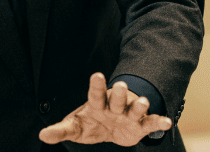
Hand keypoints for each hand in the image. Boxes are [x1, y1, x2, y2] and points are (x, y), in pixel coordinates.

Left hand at [37, 72, 172, 146]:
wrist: (111, 130)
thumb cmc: (91, 123)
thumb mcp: (75, 127)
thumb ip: (61, 130)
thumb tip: (42, 135)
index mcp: (97, 104)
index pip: (95, 94)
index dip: (96, 86)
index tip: (96, 75)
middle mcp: (115, 106)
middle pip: (117, 99)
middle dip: (120, 94)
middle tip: (121, 86)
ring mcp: (128, 115)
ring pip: (135, 109)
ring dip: (139, 106)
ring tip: (144, 103)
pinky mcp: (140, 126)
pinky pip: (150, 124)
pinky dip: (158, 122)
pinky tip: (167, 121)